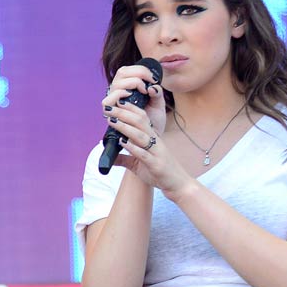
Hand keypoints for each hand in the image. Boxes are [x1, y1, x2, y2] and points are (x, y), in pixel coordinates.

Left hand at [100, 66, 188, 193]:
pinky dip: (133, 147)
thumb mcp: (138, 165)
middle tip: (109, 108)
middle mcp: (155, 142)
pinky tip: (122, 142)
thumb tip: (110, 157)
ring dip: (125, 127)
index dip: (130, 109)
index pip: (141, 118)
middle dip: (123, 114)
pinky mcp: (156, 164)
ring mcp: (156, 152)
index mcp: (152, 138)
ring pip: (141, 135)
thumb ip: (125, 159)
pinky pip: (144, 153)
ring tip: (112, 121)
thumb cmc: (159, 172)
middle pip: (140, 122)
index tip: (116, 102)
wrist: (178, 184)